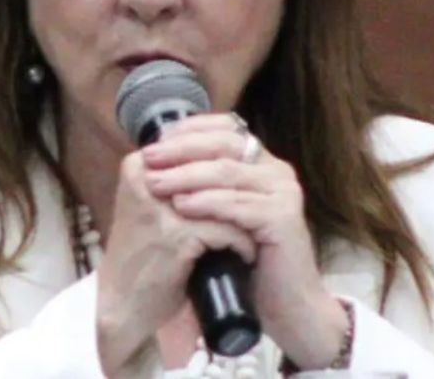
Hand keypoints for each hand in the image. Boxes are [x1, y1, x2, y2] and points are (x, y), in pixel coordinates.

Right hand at [95, 148, 257, 374]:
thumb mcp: (151, 205)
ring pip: (224, 196)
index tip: (248, 170)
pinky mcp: (174, 235)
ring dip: (245, 213)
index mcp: (139, 164)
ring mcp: (159, 206)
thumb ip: (178, 178)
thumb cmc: (143, 254)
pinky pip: (225, 229)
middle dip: (240, 183)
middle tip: (261, 197)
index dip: (227, 151)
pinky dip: (240, 243)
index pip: (194, 136)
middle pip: (211, 162)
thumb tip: (227, 150)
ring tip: (259, 226)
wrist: (122, 303)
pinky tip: (247, 254)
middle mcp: (145, 178)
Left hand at [142, 114, 348, 369]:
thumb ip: (205, 185)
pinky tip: (182, 206)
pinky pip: (238, 205)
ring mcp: (284, 193)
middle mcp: (277, 171)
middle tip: (149, 157)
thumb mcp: (223, 215)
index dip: (190, 129)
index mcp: (263, 164)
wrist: (284, 304)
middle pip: (225, 145)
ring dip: (187, 176)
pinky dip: (207, 203)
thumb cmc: (248, 261)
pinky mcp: (283, 218)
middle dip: (182, 149)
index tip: (156, 139)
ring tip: (155, 183)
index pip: (226, 129)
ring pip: (228, 173)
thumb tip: (160, 162)